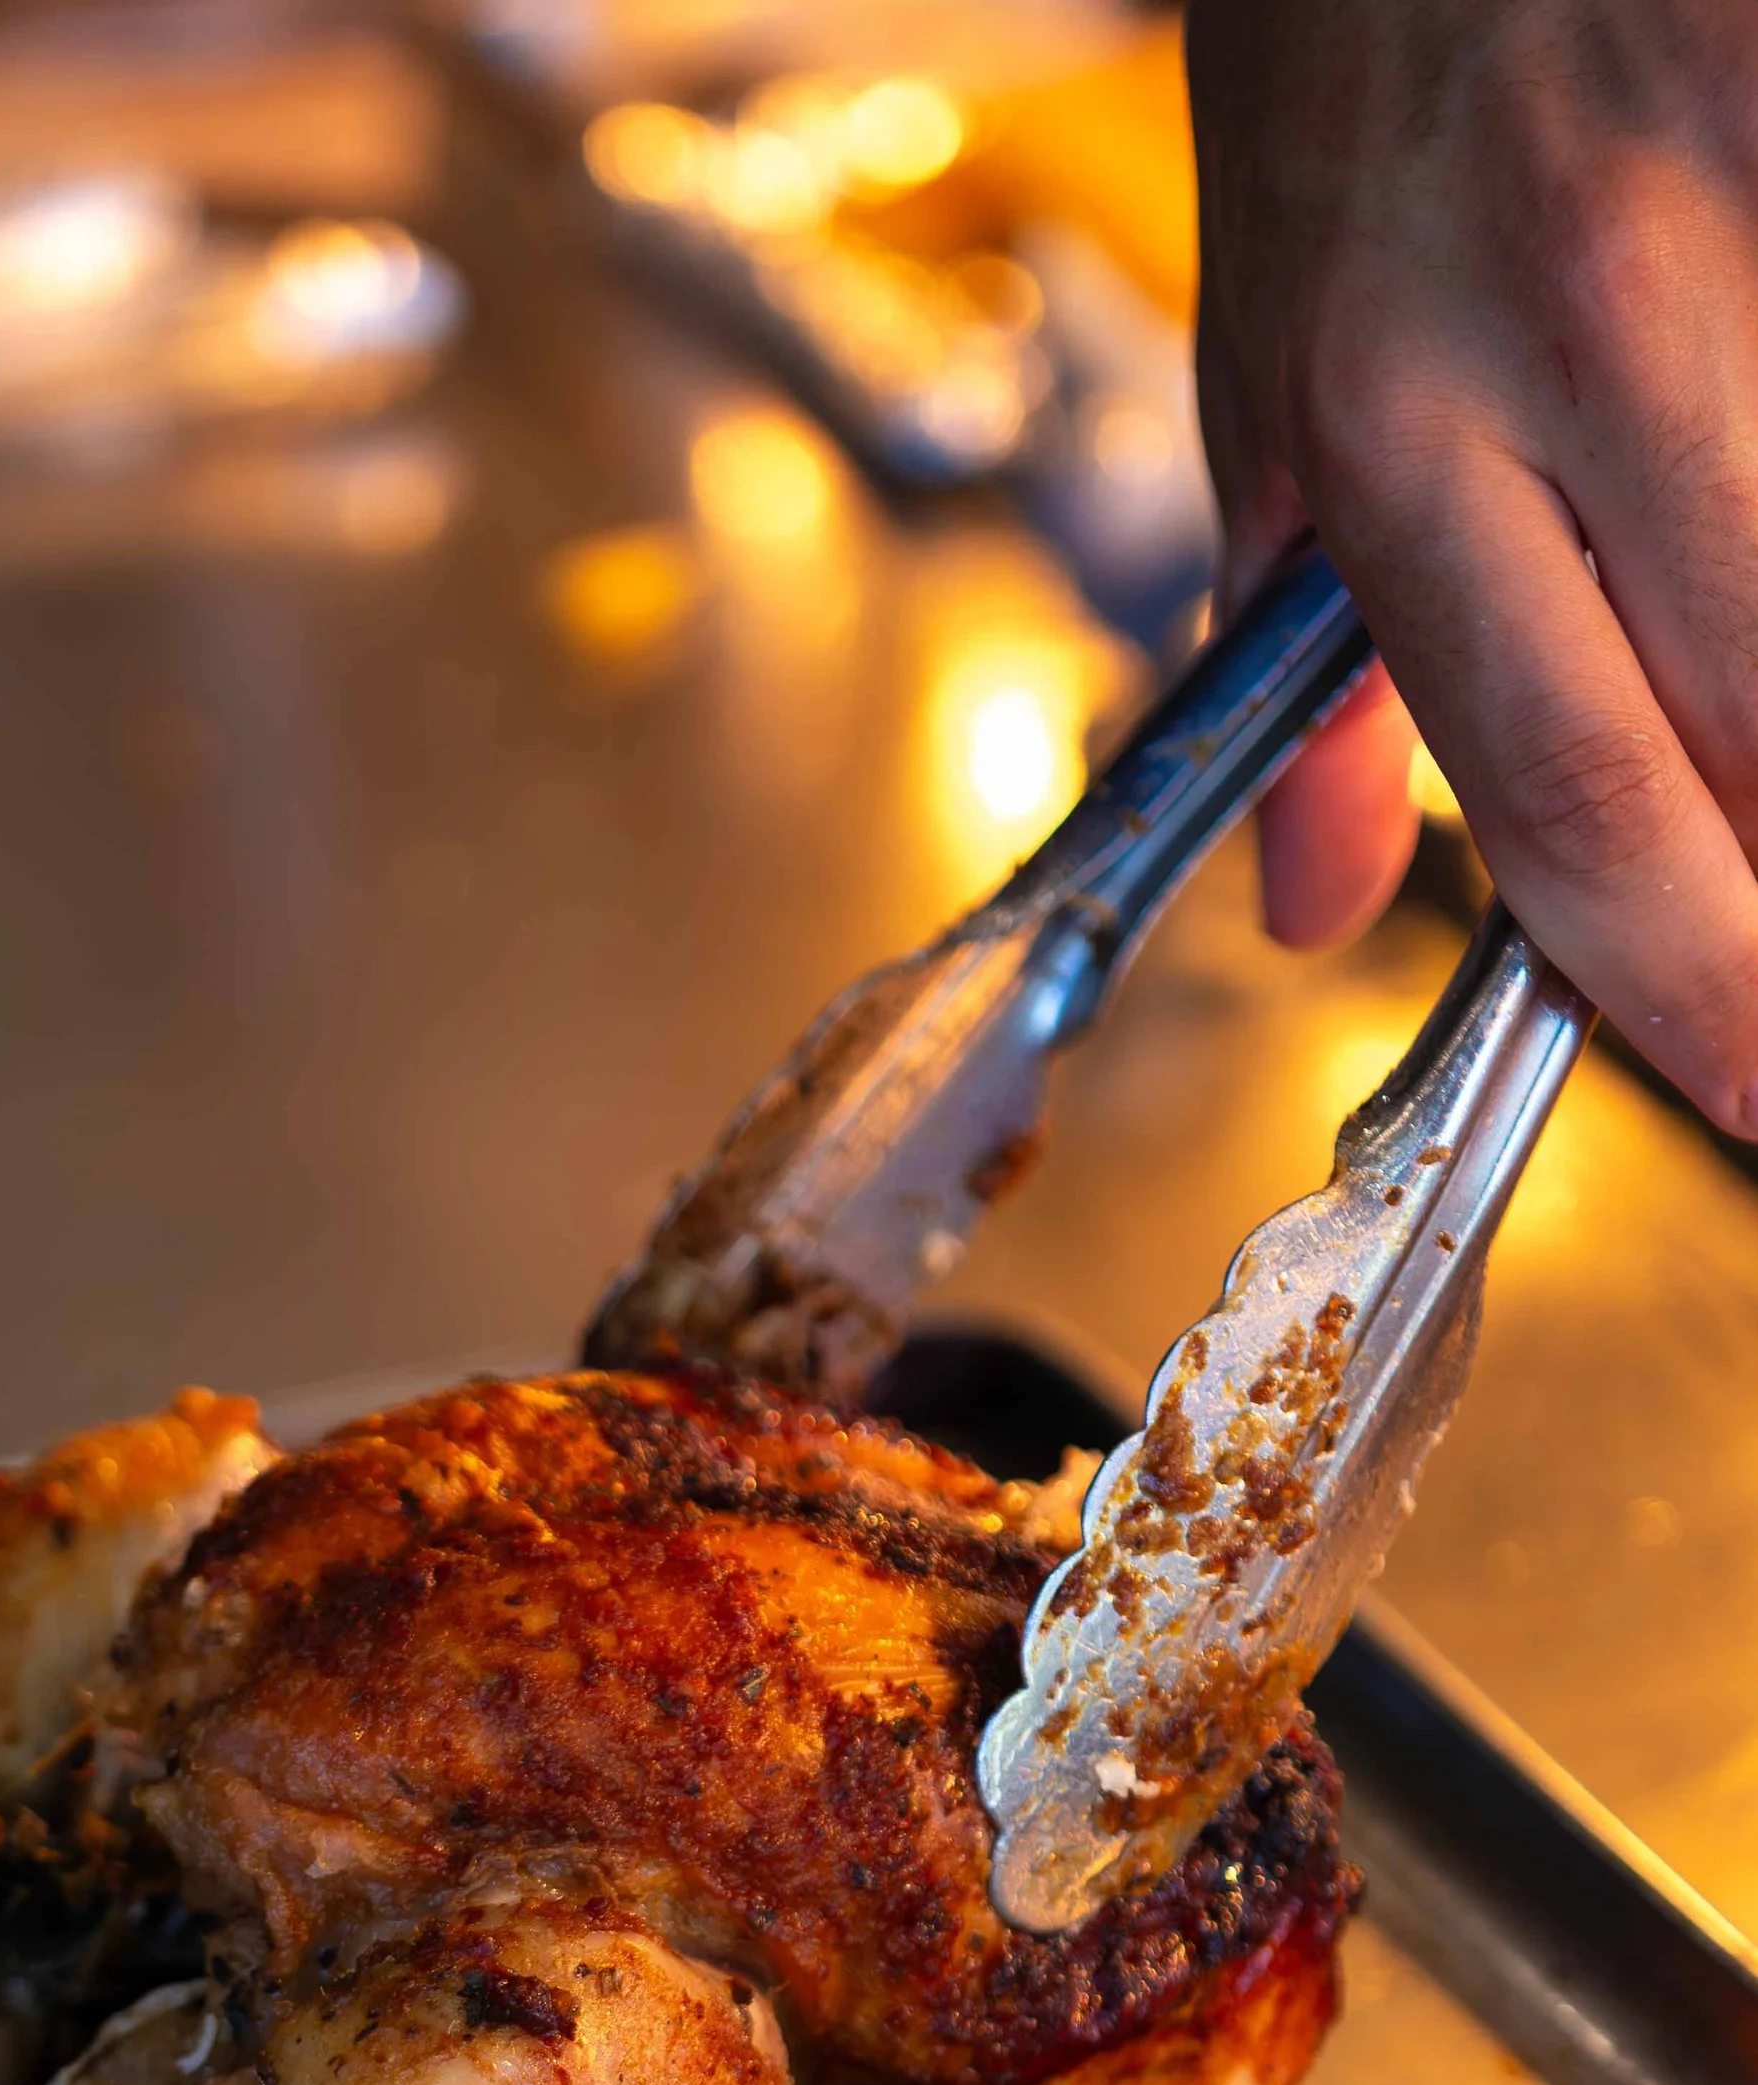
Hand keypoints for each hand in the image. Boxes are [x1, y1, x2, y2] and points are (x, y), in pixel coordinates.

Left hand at [1188, 0, 1757, 1133]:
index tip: (1751, 1092)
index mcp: (1398, 420)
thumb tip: (1309, 907)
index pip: (1575, 796)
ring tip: (1744, 728)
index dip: (1687, 988)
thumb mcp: (1264, 362)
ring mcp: (1746, 206)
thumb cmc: (1354, 55)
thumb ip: (1301, 662)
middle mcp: (1588, 325)